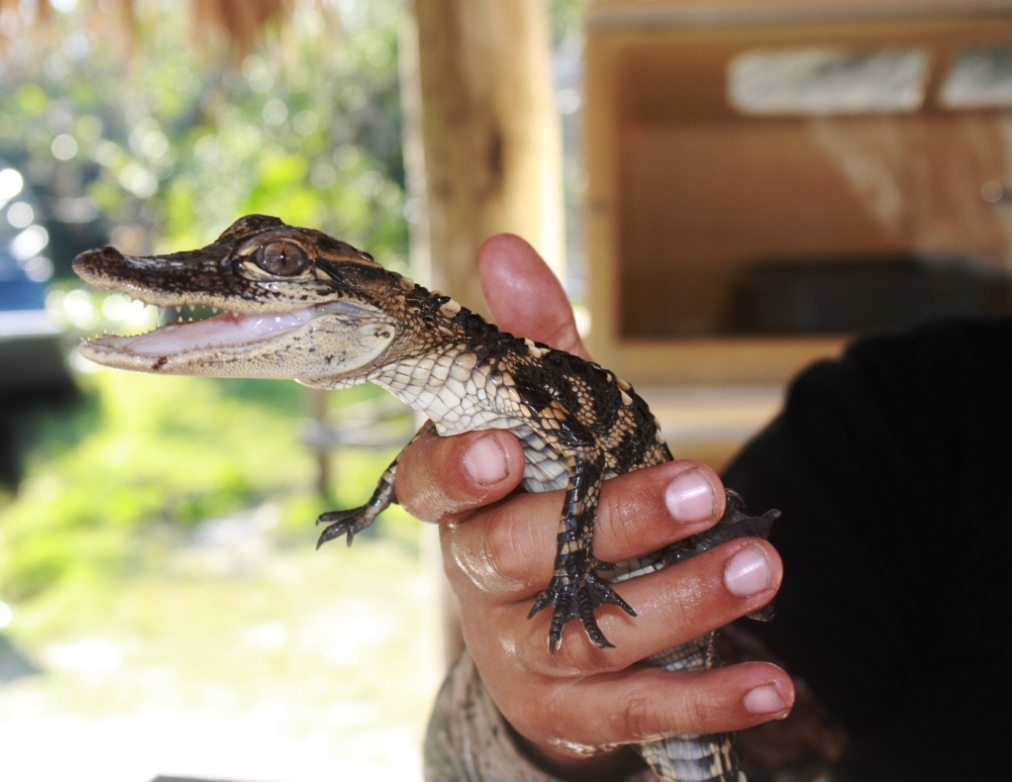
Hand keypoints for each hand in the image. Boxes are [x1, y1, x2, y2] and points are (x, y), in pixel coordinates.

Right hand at [396, 235, 793, 777]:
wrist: (550, 635)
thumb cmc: (550, 502)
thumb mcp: (549, 423)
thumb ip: (537, 345)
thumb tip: (505, 248)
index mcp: (461, 504)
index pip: (429, 487)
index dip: (458, 470)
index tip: (507, 447)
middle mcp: (478, 579)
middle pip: (518, 557)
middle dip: (611, 523)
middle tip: (699, 488)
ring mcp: (521, 652)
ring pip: (585, 636)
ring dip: (681, 600)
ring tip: (761, 562)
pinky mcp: (571, 712)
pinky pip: (635, 712)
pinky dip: (705, 699)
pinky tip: (773, 684)